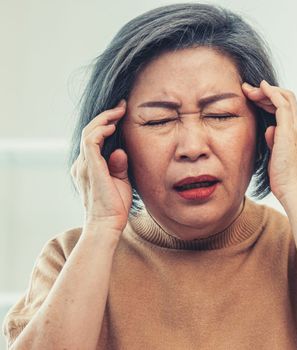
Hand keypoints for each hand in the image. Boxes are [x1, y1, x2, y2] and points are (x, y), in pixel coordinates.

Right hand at [70, 100, 131, 234]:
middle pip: (89, 131)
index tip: (121, 114)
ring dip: (104, 119)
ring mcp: (83, 165)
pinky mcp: (90, 167)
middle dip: (106, 116)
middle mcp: (81, 164)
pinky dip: (101, 130)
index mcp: (87, 167)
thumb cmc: (115, 207)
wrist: (107, 224)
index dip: (105, 124)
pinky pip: (91, 141)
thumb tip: (119, 151)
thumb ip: (119, 166)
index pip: (93, 139)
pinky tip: (113, 126)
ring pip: (89, 132)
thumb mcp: (120, 182)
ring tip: (119, 111)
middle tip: (121, 106)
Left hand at [242, 80, 296, 204]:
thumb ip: (275, 141)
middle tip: (248, 90)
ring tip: (248, 90)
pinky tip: (258, 90)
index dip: (272, 99)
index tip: (256, 98)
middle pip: (288, 98)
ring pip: (285, 98)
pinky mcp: (290, 131)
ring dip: (265, 91)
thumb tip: (268, 129)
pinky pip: (281, 104)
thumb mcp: (278, 157)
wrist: (296, 192)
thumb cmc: (287, 180)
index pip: (289, 108)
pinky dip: (270, 94)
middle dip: (267, 91)